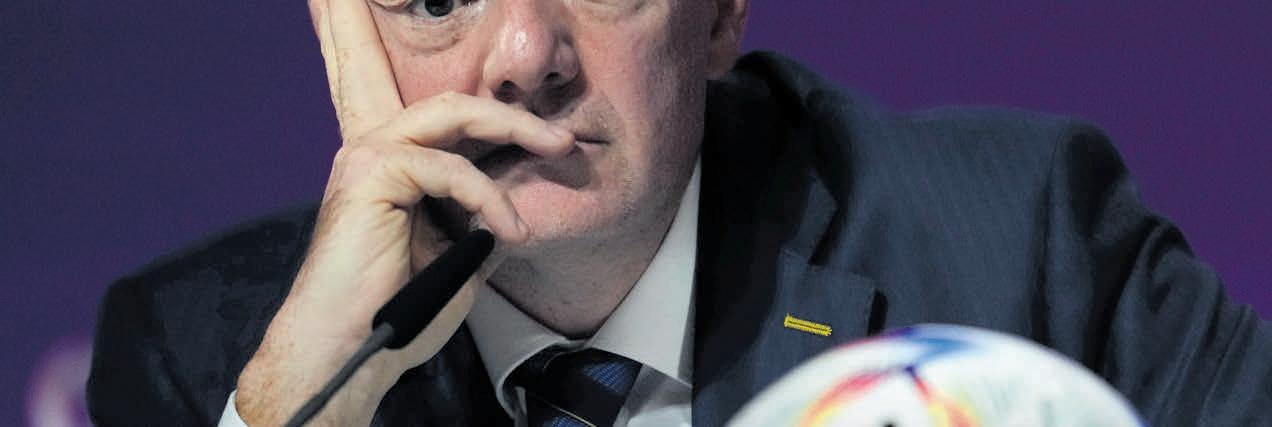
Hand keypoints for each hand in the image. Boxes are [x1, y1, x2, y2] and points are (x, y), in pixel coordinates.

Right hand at [233, 0, 573, 424]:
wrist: (353, 348)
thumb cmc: (397, 309)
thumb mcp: (459, 256)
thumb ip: (483, 219)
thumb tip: (524, 201)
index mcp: (397, 166)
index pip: (452, 122)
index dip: (505, 119)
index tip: (556, 142)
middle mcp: (378, 150)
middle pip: (457, 105)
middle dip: (517, 115)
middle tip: (564, 139)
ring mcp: (371, 156)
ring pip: (455, 117)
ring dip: (515, 133)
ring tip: (557, 157)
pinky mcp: (372, 173)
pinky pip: (449, 168)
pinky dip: (487, 196)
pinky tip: (508, 228)